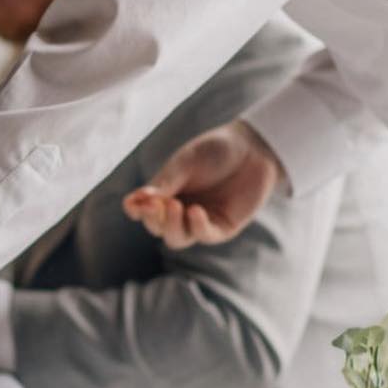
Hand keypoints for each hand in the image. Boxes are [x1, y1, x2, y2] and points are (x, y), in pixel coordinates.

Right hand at [122, 118, 286, 248]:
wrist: (254, 148)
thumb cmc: (216, 151)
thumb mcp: (186, 163)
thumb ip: (165, 183)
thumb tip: (137, 200)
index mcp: (167, 193)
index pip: (144, 210)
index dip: (135, 210)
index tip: (133, 204)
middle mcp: (181, 210)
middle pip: (158, 228)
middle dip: (153, 219)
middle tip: (154, 205)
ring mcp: (201, 221)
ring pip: (177, 239)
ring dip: (171, 227)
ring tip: (175, 207)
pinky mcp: (223, 228)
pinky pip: (205, 236)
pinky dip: (197, 226)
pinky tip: (195, 211)